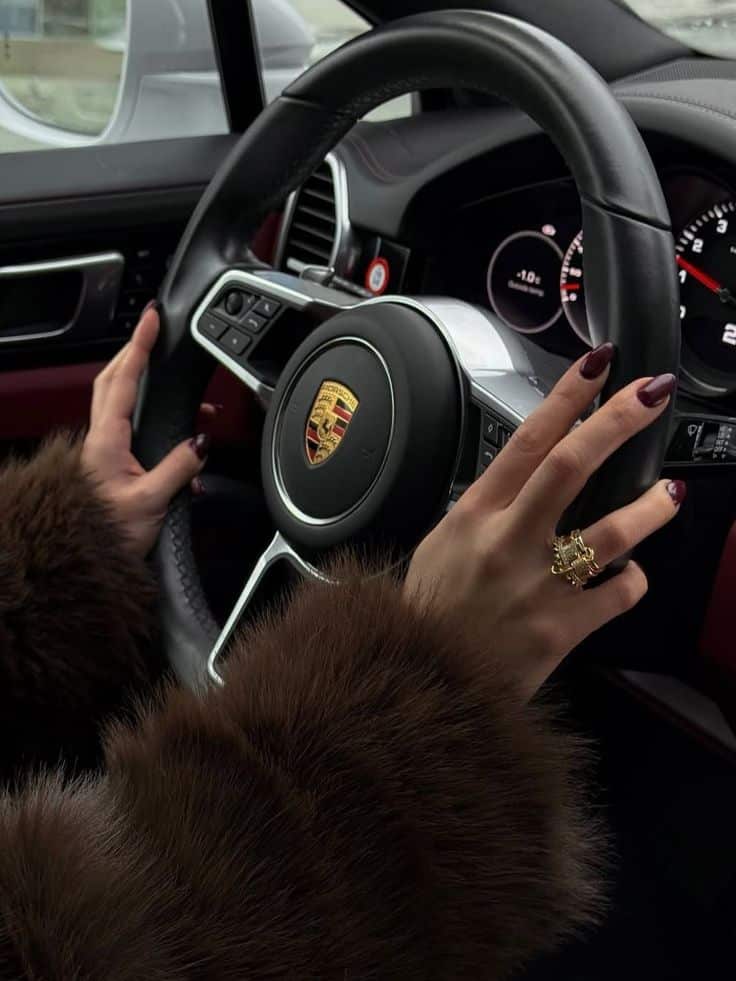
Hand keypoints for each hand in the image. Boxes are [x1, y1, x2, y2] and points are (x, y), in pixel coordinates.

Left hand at [82, 304, 211, 557]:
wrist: (79, 561)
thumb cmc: (106, 534)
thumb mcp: (150, 501)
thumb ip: (178, 467)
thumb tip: (200, 441)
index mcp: (107, 440)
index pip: (124, 380)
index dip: (138, 346)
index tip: (151, 319)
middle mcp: (100, 439)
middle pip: (112, 381)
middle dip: (134, 354)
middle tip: (154, 336)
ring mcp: (103, 451)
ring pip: (120, 403)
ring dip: (146, 388)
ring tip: (183, 396)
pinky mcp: (109, 465)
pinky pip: (131, 430)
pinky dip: (154, 422)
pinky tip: (180, 446)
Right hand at [405, 344, 683, 697]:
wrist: (426, 680)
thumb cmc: (434, 609)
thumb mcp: (442, 544)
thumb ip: (485, 510)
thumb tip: (526, 480)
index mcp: (474, 516)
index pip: (526, 441)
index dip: (566, 398)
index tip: (597, 366)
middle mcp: (508, 543)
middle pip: (570, 467)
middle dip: (616, 423)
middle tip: (651, 394)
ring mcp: (537, 586)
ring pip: (611, 533)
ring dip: (651, 507)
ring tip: (672, 492)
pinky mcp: (562, 629)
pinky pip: (619, 594)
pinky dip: (632, 579)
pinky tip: (629, 573)